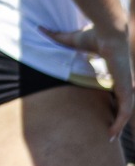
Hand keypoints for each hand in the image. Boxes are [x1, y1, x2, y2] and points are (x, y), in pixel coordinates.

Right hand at [42, 19, 134, 136]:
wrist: (109, 33)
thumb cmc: (93, 35)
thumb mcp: (71, 40)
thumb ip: (56, 36)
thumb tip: (39, 27)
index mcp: (115, 73)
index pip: (116, 91)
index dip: (111, 102)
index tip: (104, 110)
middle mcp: (123, 81)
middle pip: (122, 104)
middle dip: (117, 118)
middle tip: (109, 130)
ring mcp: (126, 86)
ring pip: (125, 111)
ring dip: (118, 125)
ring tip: (109, 137)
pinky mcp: (126, 89)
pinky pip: (124, 111)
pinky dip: (119, 123)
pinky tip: (111, 133)